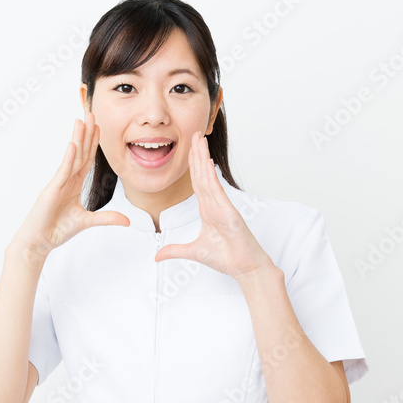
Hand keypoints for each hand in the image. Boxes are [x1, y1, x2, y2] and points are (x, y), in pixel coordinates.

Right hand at [14, 110, 129, 260]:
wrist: (39, 241)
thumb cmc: (56, 230)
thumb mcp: (87, 222)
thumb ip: (107, 218)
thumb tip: (127, 220)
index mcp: (74, 184)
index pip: (86, 159)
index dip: (93, 143)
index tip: (99, 127)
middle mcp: (66, 180)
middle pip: (80, 152)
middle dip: (86, 133)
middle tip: (91, 113)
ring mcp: (58, 182)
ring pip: (72, 156)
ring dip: (78, 138)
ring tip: (82, 120)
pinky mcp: (52, 189)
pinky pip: (63, 170)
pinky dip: (69, 157)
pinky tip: (74, 144)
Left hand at [154, 132, 271, 280]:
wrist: (245, 268)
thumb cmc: (226, 258)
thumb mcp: (193, 252)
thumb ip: (174, 251)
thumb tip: (157, 255)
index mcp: (208, 210)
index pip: (197, 183)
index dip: (192, 165)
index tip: (188, 148)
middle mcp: (215, 205)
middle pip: (203, 175)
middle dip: (197, 154)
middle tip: (194, 133)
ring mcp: (223, 207)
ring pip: (209, 178)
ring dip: (203, 158)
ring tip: (199, 139)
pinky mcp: (230, 213)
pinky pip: (218, 192)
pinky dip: (211, 177)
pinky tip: (207, 162)